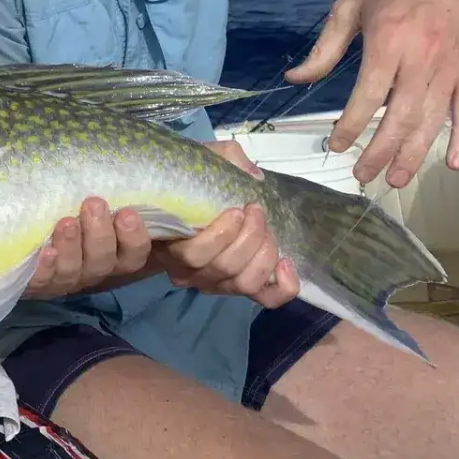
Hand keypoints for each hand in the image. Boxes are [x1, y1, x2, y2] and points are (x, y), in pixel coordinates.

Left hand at [20, 141, 266, 300]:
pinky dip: (51, 263)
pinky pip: (51, 277)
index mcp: (159, 248)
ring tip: (77, 215)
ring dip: (89, 241)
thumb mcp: (170, 168)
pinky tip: (45, 249)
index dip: (208, 249)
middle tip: (124, 211)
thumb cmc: (121, 183)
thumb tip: (251, 179)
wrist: (49, 206)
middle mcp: (122, 263)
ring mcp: (85, 271)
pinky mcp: (47, 276)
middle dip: (130, 239)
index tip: (195, 220)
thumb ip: (211, 166)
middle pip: (135, 262)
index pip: (199, 264)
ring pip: (93, 266)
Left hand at [21, 197, 153, 299]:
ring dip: (72, 246)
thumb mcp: (85, 208)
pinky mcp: (35, 284)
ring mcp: (62, 280)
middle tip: (94, 204)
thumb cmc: (60, 215)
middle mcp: (89, 270)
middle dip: (101, 233)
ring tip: (67, 222)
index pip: (133, 256)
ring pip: (73, 270)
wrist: (19, 247)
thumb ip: (100, 202)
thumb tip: (125, 161)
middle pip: (103, 262)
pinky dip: (46, 267)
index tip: (127, 213)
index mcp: (110, 255)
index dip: (134, 238)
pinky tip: (46, 251)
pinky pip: (42, 280)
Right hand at [148, 140, 296, 307]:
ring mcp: (215, 284)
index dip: (219, 235)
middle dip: (250, 236)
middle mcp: (188, 272)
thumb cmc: (192, 186)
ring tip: (268, 229)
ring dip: (263, 254)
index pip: (192, 255)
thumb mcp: (200, 160)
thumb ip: (223, 159)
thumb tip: (253, 177)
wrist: (190, 206)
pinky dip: (282, 285)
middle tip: (256, 210)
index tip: (237, 209)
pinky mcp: (240, 289)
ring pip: (244, 283)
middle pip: (224, 267)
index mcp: (171, 243)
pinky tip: (287, 262)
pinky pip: (266, 299)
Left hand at [286, 0, 458, 187]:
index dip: (350, 127)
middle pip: (400, 118)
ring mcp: (453, 66)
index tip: (335, 145)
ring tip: (395, 179)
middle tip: (362, 176)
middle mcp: (422, 59)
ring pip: (433, 121)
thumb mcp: (352, 4)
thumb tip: (294, 79)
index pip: (366, 97)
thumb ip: (325, 47)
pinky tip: (455, 163)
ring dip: (414, 154)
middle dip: (379, 152)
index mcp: (388, 42)